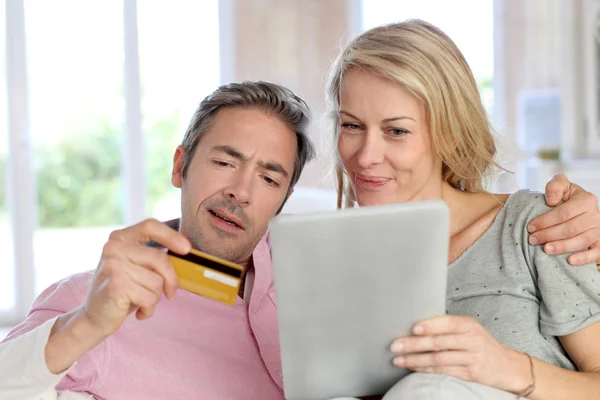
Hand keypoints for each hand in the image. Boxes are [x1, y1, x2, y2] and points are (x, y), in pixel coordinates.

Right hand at [81, 219, 190, 336]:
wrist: (93, 318)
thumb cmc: (122, 291)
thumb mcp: (135, 266)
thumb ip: (152, 257)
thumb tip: (185, 252)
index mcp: (120, 237)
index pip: (150, 226)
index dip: (171, 236)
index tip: (186, 249)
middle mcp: (114, 247)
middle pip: (160, 259)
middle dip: (171, 280)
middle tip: (170, 294)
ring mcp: (113, 266)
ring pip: (157, 282)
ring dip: (155, 297)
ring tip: (141, 301)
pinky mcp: (116, 285)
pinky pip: (149, 297)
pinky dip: (149, 309)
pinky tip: (138, 312)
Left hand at [390, 316, 531, 393]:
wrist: (509, 366)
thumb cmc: (482, 344)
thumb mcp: (470, 330)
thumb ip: (448, 327)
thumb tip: (416, 327)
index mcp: (469, 325)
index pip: (447, 323)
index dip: (430, 326)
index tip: (413, 328)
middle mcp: (472, 340)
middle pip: (439, 342)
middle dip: (414, 344)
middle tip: (396, 345)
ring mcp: (472, 358)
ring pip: (439, 359)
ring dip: (416, 360)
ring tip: (399, 360)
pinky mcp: (471, 374)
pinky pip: (444, 372)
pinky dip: (427, 370)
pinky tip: (414, 368)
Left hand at [528, 174, 599, 264]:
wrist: (579, 208)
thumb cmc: (566, 197)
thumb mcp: (561, 185)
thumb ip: (555, 186)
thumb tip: (551, 200)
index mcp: (586, 200)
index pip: (564, 213)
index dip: (545, 221)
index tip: (530, 227)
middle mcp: (595, 215)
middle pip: (570, 228)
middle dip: (549, 235)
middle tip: (533, 240)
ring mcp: (599, 230)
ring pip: (581, 241)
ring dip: (562, 246)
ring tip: (545, 249)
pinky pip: (596, 253)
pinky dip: (584, 258)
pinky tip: (570, 260)